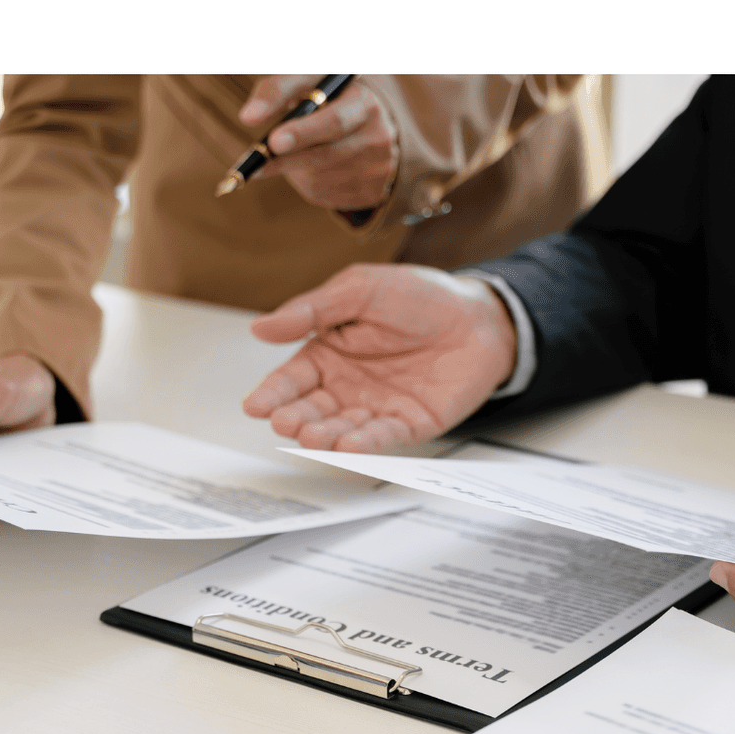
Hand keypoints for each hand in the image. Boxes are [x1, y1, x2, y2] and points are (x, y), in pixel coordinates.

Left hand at [239, 76, 398, 211]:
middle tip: (257, 165)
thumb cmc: (326, 98)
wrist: (367, 127)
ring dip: (293, 170)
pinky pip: (326, 194)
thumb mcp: (307, 82)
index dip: (302, 132)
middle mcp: (377, 134)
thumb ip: (276, 90)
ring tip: (284, 155)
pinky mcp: (371, 191)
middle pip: (326, 154)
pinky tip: (307, 168)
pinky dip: (306, 183)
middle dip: (288, 159)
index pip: (333, 120)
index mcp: (364, 101)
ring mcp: (377, 167)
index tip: (274, 142)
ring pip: (321, 176)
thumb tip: (248, 117)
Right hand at [244, 264, 515, 450]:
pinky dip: (364, 443)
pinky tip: (348, 444)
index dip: (272, 393)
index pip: (291, 379)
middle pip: (311, 409)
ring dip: (325, 435)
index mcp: (328, 352)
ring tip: (312, 436)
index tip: (255, 406)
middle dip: (295, 418)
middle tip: (285, 421)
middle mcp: (346, 385)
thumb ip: (312, 310)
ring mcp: (375, 407)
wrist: (479, 315)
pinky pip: (381, 437)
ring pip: (341, 428)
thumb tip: (261, 327)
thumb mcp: (360, 289)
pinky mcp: (407, 424)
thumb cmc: (421, 297)